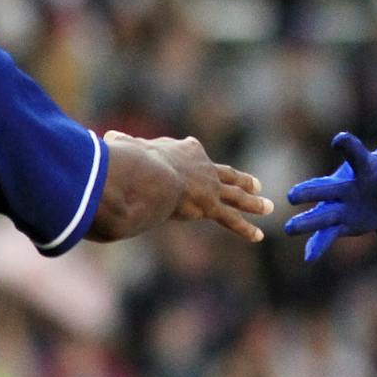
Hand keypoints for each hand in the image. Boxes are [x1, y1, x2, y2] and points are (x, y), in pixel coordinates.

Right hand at [106, 132, 272, 242]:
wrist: (149, 176)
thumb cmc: (133, 162)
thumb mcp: (125, 147)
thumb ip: (120, 145)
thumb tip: (108, 140)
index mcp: (183, 150)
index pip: (193, 150)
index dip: (192, 151)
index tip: (193, 147)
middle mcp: (203, 166)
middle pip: (225, 173)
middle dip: (240, 179)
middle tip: (255, 183)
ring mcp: (210, 186)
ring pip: (236, 195)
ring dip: (253, 202)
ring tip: (268, 206)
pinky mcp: (210, 206)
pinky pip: (231, 220)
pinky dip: (245, 228)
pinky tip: (259, 236)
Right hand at [284, 132, 376, 261]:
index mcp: (362, 167)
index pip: (354, 153)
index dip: (347, 145)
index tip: (339, 140)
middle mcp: (345, 186)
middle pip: (326, 187)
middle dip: (310, 191)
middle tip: (292, 195)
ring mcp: (340, 206)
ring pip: (321, 213)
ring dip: (307, 221)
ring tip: (290, 227)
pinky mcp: (340, 223)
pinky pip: (327, 235)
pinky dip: (318, 245)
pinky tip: (308, 257)